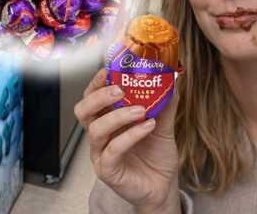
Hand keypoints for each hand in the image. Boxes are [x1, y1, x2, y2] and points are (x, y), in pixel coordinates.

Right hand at [74, 68, 180, 213]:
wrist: (164, 186)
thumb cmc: (157, 156)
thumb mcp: (163, 125)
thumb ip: (164, 103)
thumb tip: (172, 78)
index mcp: (107, 119)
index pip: (91, 97)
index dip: (96, 83)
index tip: (109, 69)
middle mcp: (100, 135)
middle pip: (83, 111)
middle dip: (98, 96)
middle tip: (118, 89)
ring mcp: (100, 153)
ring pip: (96, 130)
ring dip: (117, 116)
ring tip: (139, 110)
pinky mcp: (107, 170)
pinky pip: (112, 150)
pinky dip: (130, 136)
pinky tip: (147, 127)